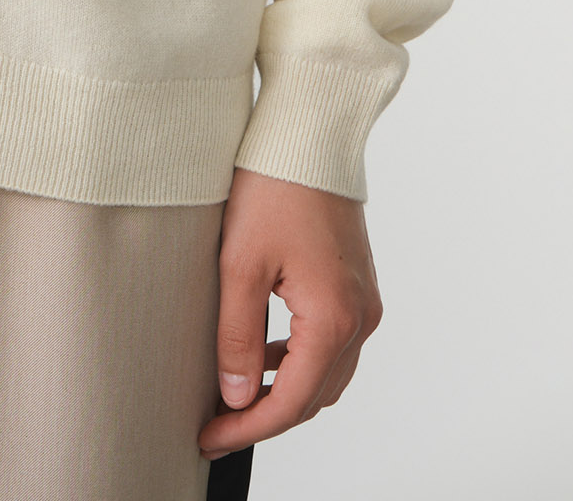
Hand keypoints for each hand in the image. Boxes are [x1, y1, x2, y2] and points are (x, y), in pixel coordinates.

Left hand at [198, 165, 382, 461]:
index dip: (247, 428)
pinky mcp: (358, 285)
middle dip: (266, 416)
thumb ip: (237, 337)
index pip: (291, 401)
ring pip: (327, 374)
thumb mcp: (240, 264)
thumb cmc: (274, 186)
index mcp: (334, 318)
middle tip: (216, 425)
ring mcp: (364, 301)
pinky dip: (300, 360)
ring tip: (234, 397)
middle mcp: (360, 317)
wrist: (309, 133)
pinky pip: (333, 343)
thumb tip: (235, 395)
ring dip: (285, 391)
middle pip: (314, 396)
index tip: (208, 438)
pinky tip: (264, 355)